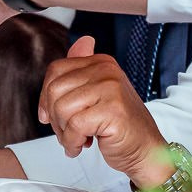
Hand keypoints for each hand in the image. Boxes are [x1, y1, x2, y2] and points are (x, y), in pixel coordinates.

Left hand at [38, 36, 168, 187]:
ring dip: (63, 133)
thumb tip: (81, 42)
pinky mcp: (113, 111)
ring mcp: (111, 89)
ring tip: (77, 139)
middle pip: (55, 90)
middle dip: (54, 118)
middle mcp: (107, 71)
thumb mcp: (97, 94)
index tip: (49, 115)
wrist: (146, 149)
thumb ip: (82, 71)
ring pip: (62, 109)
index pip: (55, 70)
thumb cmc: (119, 125)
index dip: (45, 97)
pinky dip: (73, 142)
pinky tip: (82, 145)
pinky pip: (75, 126)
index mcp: (101, 63)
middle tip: (67, 131)